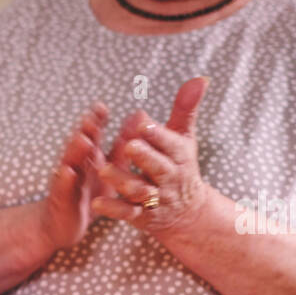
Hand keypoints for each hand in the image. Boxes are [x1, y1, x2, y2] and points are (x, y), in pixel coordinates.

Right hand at [31, 102, 109, 251]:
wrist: (62, 224)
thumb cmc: (88, 194)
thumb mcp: (110, 170)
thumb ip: (123, 147)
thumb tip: (139, 118)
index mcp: (89, 157)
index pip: (93, 134)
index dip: (97, 120)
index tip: (103, 107)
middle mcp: (76, 164)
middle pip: (80, 143)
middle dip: (86, 130)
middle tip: (93, 118)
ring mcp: (66, 180)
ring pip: (70, 162)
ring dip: (75, 150)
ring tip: (83, 140)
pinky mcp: (61, 198)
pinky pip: (63, 188)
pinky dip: (65, 179)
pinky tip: (68, 172)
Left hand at [92, 76, 213, 236]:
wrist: (187, 213)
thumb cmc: (180, 165)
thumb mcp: (184, 138)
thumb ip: (186, 109)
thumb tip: (200, 78)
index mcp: (178, 156)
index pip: (170, 144)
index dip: (158, 134)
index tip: (143, 122)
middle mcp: (168, 178)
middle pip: (157, 168)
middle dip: (144, 157)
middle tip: (128, 145)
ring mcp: (154, 199)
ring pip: (139, 191)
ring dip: (122, 181)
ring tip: (102, 169)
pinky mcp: (141, 216)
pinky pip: (126, 213)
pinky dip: (112, 208)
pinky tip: (96, 203)